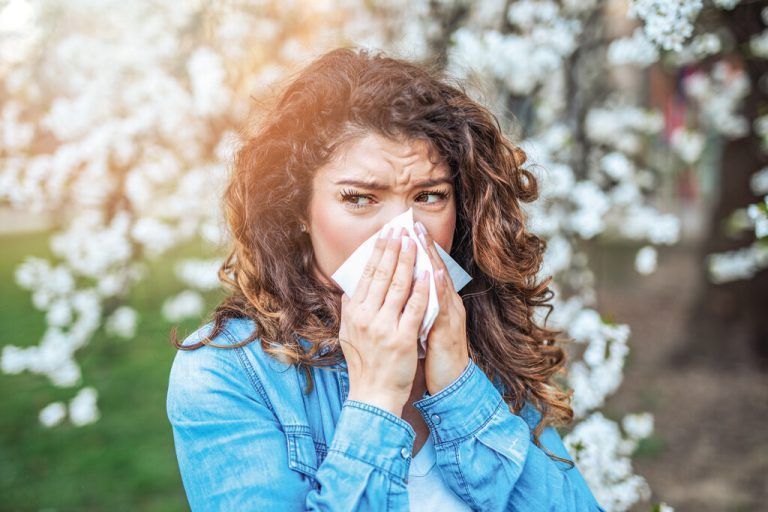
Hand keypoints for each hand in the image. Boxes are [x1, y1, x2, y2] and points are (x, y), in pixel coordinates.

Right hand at [339, 226, 430, 415]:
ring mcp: (385, 327)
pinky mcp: (403, 339)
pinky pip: (415, 308)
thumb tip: (350, 288)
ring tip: (415, 243)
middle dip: (394, 249)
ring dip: (408, 261)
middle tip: (401, 230)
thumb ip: (350, 310)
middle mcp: (366, 317)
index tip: (386, 234)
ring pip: (399, 286)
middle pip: (382, 275)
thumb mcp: (348, 334)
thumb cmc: (364, 363)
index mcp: (354, 313)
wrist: (373, 393)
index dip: (378, 252)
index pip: (367, 275)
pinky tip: (428, 272)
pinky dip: (422, 288)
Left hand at [414, 221, 469, 395]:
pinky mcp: (450, 329)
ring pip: (441, 282)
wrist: (452, 381)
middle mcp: (448, 304)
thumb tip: (398, 289)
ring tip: (422, 240)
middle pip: (435, 270)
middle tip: (413, 225)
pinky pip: (443, 306)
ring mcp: (451, 315)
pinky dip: (439, 289)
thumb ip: (414, 305)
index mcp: (439, 302)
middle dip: (424, 247)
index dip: (418, 251)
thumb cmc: (435, 353)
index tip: (406, 230)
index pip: (426, 271)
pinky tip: (433, 274)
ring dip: (432, 259)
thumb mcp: (422, 323)